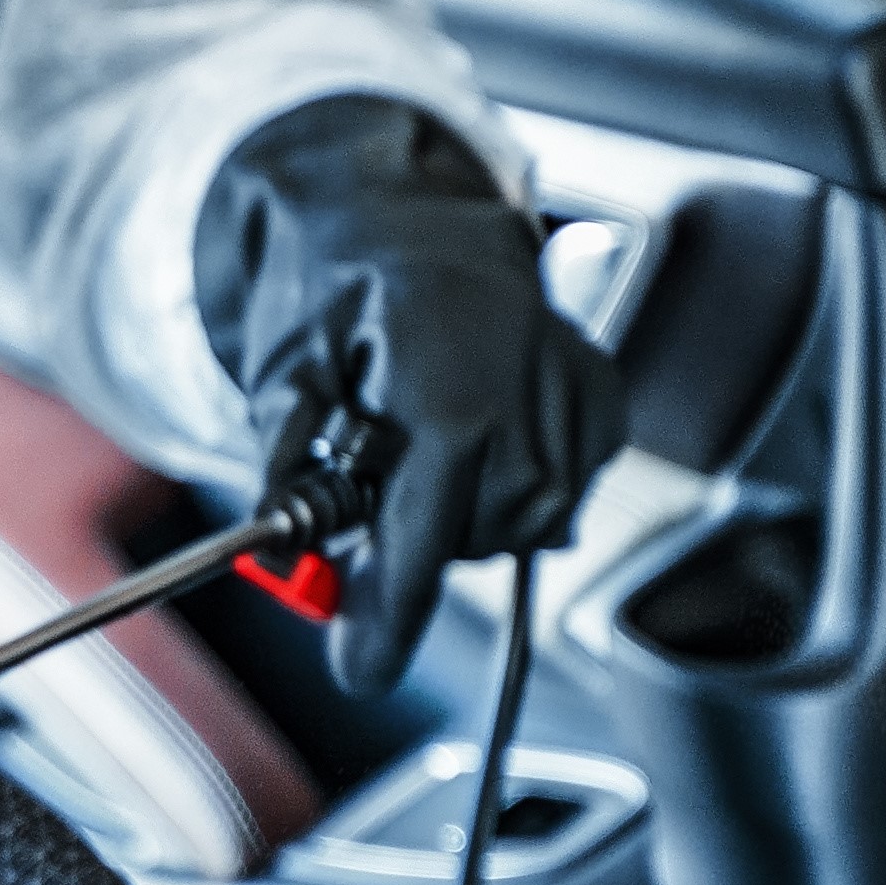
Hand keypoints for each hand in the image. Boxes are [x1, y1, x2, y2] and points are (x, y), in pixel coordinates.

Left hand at [194, 96, 615, 690]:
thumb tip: (289, 563)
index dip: (391, 611)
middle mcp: (525, 378)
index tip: (362, 669)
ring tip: (420, 451)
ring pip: (525, 527)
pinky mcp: (604, 396)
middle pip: (477, 535)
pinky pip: (561, 496)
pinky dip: (510, 490)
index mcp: (441, 368)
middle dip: (416, 541)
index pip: (425, 527)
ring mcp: (575, 386)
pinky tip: (473, 443)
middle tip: (369, 500)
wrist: (405, 215)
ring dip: (463, 517)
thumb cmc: (337, 288)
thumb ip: (286, 472)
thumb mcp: (282, 373)